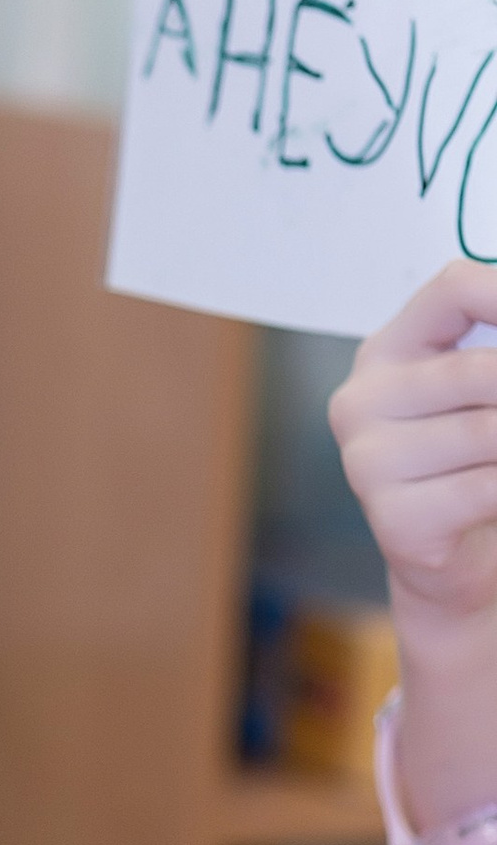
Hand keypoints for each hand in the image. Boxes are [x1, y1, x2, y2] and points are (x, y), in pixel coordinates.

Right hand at [329, 259, 496, 641]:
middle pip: (479, 368)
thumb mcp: (483, 391)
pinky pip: (485, 488)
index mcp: (387, 353)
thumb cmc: (479, 461)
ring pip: (489, 432)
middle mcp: (360, 401)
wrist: (461, 556)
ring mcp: (367, 463)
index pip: (455, 289)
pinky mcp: (394, 520)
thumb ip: (494, 346)